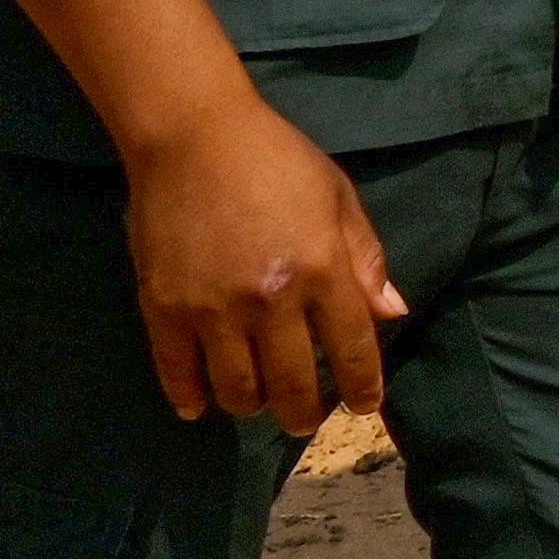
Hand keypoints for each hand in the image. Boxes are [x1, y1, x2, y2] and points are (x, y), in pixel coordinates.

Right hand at [121, 90, 400, 426]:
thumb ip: (365, 259)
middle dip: (303, 412)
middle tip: (303, 420)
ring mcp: (214, 309)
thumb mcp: (338, 199)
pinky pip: (177, 372)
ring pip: (237, 388)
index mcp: (323, 270)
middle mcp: (271, 300)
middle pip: (293, 382)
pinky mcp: (165, 309)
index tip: (366, 406)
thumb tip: (393, 313)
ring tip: (259, 404)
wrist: (194, 137)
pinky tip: (200, 406)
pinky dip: (190, 397)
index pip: (353, 347)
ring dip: (252, 405)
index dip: (364, 386)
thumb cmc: (278, 160)